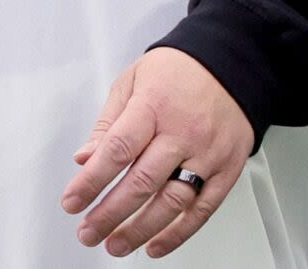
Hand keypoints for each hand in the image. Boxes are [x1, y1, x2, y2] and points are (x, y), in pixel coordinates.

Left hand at [61, 47, 254, 258]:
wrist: (235, 63)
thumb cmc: (181, 71)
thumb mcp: (134, 81)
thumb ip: (108, 123)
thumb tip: (84, 158)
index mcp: (154, 106)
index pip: (117, 150)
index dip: (91, 182)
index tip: (72, 202)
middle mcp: (183, 131)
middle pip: (142, 182)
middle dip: (109, 214)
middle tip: (88, 232)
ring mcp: (208, 152)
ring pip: (172, 202)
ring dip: (140, 230)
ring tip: (116, 244)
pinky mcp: (228, 168)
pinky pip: (203, 208)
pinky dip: (178, 233)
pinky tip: (156, 245)